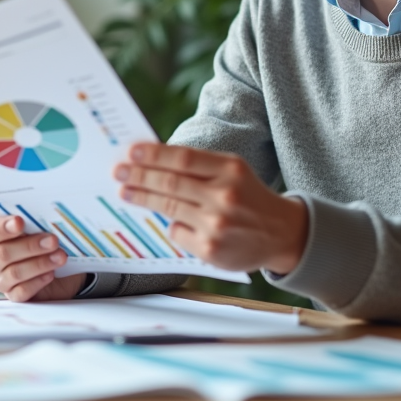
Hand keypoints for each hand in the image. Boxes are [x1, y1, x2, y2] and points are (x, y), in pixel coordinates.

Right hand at [0, 206, 86, 300]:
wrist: (65, 268)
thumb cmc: (45, 240)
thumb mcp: (38, 224)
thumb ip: (25, 213)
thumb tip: (19, 197)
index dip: (1, 227)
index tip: (20, 221)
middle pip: (2, 253)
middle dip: (29, 245)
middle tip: (52, 240)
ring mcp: (3, 279)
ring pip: (14, 273)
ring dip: (39, 263)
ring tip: (60, 256)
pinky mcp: (15, 296)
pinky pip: (21, 292)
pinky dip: (37, 282)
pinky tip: (51, 274)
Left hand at [113, 144, 307, 274]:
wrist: (282, 233)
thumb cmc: (249, 196)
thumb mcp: (233, 171)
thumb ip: (199, 166)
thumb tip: (153, 160)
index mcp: (231, 170)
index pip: (183, 159)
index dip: (153, 155)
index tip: (131, 151)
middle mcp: (225, 196)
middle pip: (171, 183)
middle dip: (139, 175)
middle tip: (118, 171)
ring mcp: (217, 224)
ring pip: (169, 207)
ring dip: (142, 197)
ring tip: (125, 191)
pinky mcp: (211, 249)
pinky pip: (177, 232)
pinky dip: (170, 224)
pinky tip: (167, 219)